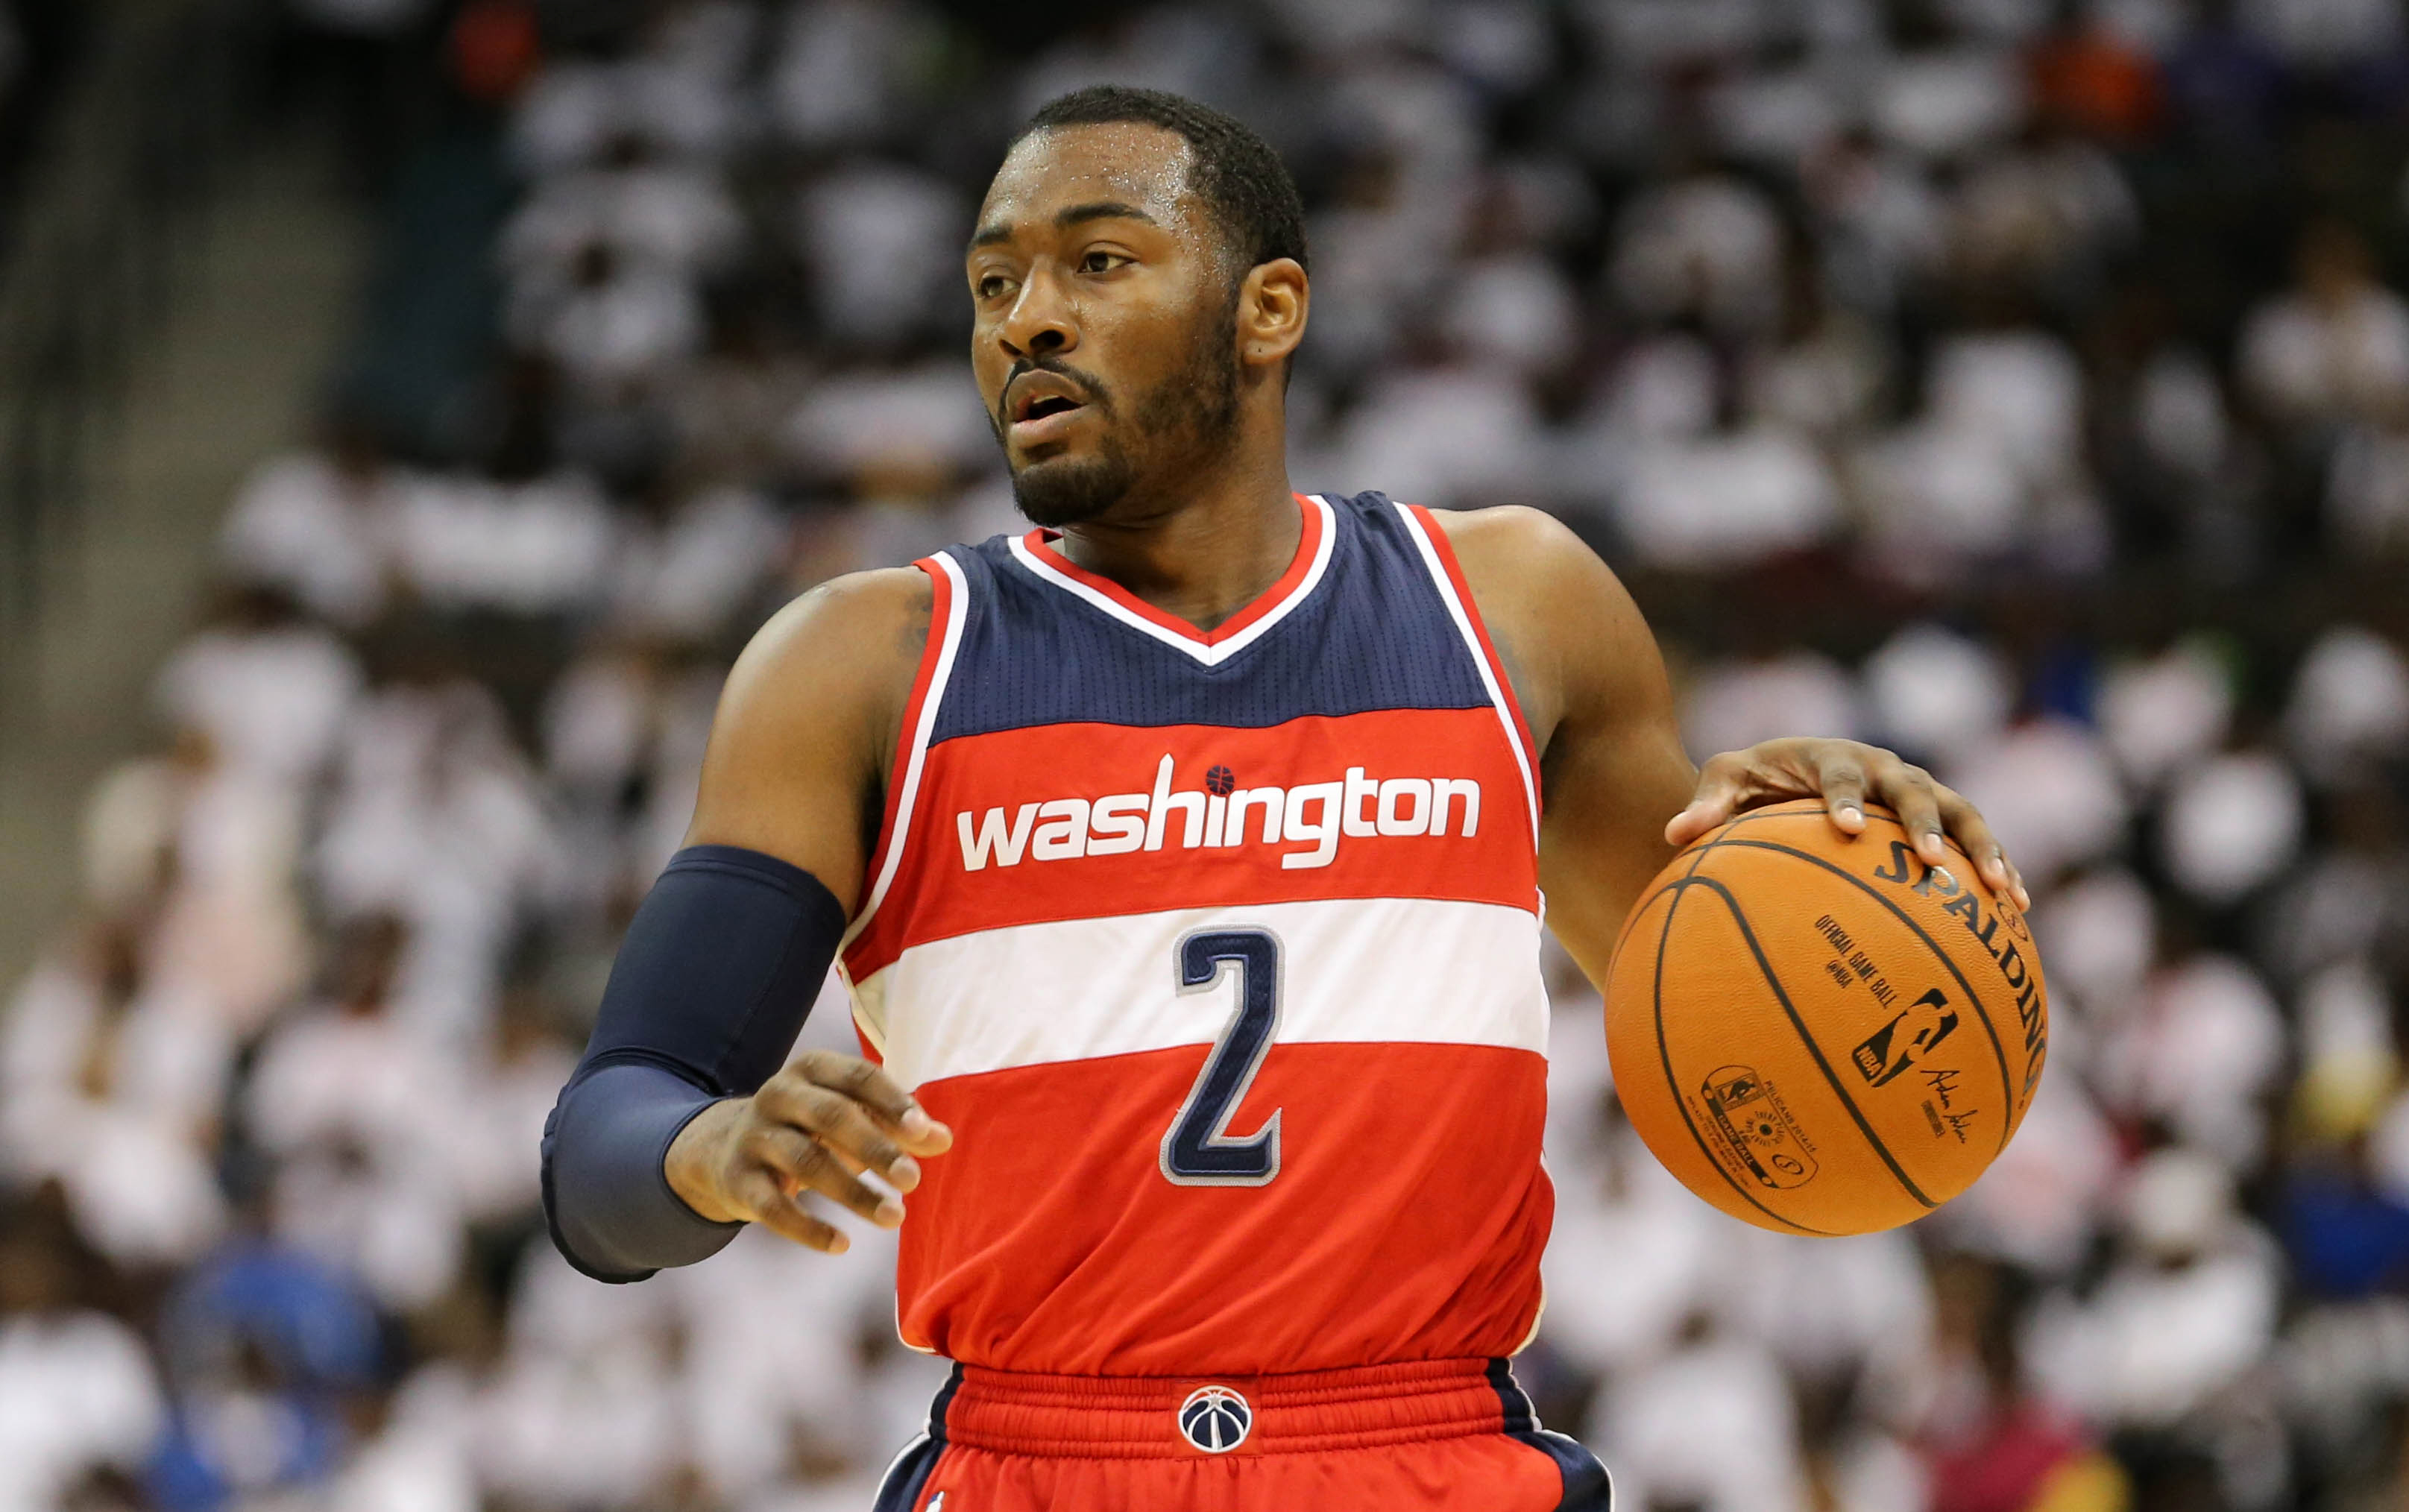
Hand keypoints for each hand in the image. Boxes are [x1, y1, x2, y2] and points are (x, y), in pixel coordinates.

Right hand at [664, 1049, 953, 1253]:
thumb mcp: (853, 1118)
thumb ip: (898, 1126)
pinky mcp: (738, 1180)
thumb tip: (944, 1140)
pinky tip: (842, 1245)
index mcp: (813, 1068)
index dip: (892, 1102)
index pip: (858, 1077)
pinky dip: (808, 1228)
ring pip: (806, 1162)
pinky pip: (773, 1207)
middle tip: (914, 1180)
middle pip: (831, 1116)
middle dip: (876, 1148)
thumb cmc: (811, 1128)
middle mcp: (779, 1094)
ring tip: (894, 1217)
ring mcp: (755, 1136)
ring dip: (853, 1192)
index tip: (924, 1132)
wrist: (725, 1149)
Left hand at [1665, 737, 2028, 908]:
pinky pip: (1974, 842)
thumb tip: (1673, 834)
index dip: (1845, 796)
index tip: (1845, 829)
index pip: (1840, 773)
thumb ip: (1707, 804)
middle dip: (1925, 823)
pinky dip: (1998, 868)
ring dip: (1984, 849)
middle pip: (1915, 789)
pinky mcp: (1938, 818)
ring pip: (1961, 813)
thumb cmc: (1753, 780)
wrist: (1788, 771)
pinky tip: (2017, 910)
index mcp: (1832, 756)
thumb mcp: (1725, 781)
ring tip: (2003, 892)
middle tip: (1927, 862)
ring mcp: (1918, 790)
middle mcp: (1884, 768)